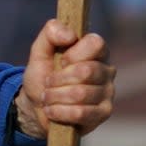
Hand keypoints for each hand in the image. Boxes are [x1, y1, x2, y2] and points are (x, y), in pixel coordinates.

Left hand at [16, 20, 114, 137]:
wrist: (37, 106)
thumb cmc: (43, 75)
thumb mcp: (40, 50)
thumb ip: (51, 32)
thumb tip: (70, 35)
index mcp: (95, 50)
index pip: (96, 44)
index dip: (74, 53)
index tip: (61, 61)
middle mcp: (107, 69)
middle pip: (86, 71)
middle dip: (58, 79)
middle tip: (48, 82)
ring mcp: (108, 92)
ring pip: (80, 94)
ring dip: (55, 96)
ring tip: (47, 97)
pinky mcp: (104, 113)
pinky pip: (81, 113)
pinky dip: (59, 112)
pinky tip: (52, 111)